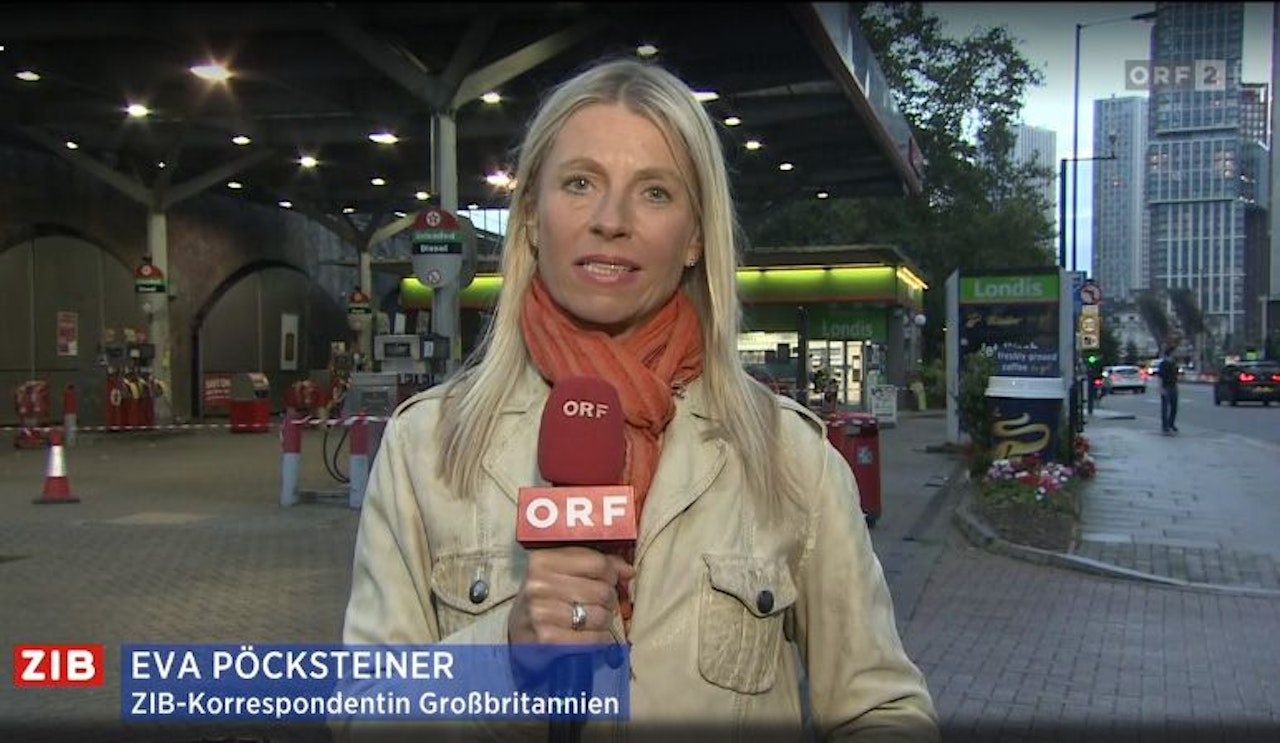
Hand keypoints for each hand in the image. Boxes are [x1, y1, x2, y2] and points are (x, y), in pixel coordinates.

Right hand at [508, 546, 633, 644]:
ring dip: (604, 622)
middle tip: (598, 604)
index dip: (611, 573)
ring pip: (601, 616)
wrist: (517, 636)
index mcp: (542, 560)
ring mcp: (541, 613)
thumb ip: (595, 564)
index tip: (609, 580)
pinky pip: (593, 639)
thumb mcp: (560, 574)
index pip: (597, 562)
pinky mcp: (547, 640)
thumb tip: (628, 571)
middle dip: (608, 600)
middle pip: (602, 591)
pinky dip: (599, 640)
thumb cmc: (545, 600)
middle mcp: (539, 584)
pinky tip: (588, 636)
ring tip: (591, 621)